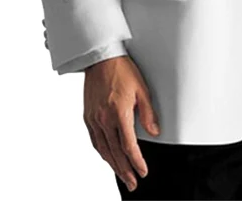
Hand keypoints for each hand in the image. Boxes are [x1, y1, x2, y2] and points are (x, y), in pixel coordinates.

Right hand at [83, 54, 160, 192]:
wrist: (100, 59)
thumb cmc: (121, 70)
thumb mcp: (142, 89)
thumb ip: (148, 113)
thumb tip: (154, 131)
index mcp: (119, 113)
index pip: (129, 146)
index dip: (137, 161)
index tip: (143, 170)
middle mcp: (104, 119)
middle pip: (115, 153)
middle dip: (125, 170)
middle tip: (132, 182)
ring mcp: (94, 119)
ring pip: (103, 149)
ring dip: (113, 165)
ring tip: (122, 175)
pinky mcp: (88, 116)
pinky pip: (94, 140)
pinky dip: (102, 152)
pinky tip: (107, 157)